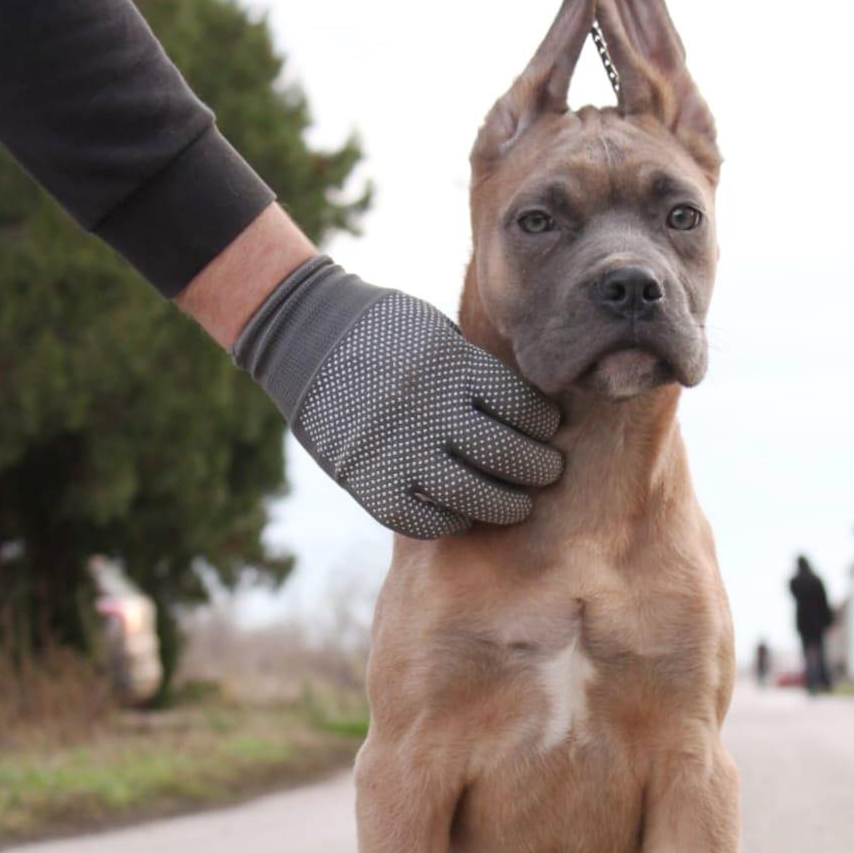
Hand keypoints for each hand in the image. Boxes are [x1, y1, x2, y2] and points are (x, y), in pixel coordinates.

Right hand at [232, 257, 562, 538]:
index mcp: (451, 364)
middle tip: (548, 472)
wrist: (303, 337)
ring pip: (470, 495)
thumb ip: (478, 369)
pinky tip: (462, 513)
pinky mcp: (367, 479)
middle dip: (538, 469)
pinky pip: (421, 518)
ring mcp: (395, 447)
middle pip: (505, 454)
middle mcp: (427, 407)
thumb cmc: (385, 330)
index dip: (545, 424)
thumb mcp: (438, 331)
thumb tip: (533, 410)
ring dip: (504, 506)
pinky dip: (450, 522)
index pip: (522, 407)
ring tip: (518, 504)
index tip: (549, 430)